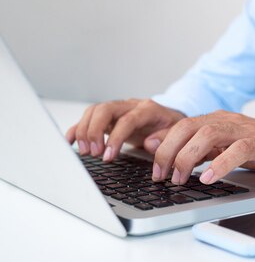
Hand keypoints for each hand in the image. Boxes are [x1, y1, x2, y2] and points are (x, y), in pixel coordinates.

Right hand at [65, 99, 185, 161]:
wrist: (170, 118)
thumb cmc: (171, 127)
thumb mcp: (176, 133)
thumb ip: (165, 138)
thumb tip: (149, 143)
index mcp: (148, 109)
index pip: (127, 120)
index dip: (115, 138)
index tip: (108, 156)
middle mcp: (130, 106)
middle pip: (105, 109)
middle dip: (95, 131)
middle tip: (93, 153)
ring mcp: (118, 110)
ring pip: (94, 111)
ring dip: (85, 130)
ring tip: (85, 152)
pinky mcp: (108, 117)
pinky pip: (89, 118)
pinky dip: (77, 128)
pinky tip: (70, 141)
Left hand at [151, 110, 254, 185]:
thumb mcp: (220, 147)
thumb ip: (192, 146)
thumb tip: (156, 146)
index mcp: (215, 120)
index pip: (181, 125)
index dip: (162, 144)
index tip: (151, 166)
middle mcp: (227, 121)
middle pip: (189, 126)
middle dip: (169, 150)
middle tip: (161, 175)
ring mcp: (244, 130)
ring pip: (210, 134)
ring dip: (189, 156)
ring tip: (180, 177)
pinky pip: (239, 149)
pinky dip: (221, 163)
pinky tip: (209, 177)